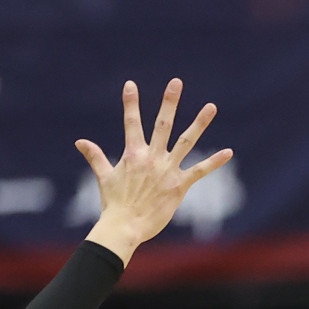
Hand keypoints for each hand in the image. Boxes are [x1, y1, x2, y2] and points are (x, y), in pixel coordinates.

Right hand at [77, 80, 233, 263]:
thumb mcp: (104, 176)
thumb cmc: (114, 203)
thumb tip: (79, 141)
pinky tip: (228, 151)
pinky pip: (201, 171)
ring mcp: (167, 170)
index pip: (131, 122)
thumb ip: (95, 156)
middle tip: (176, 82)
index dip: (131, 103)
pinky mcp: (180, 186)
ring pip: (186, 141)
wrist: (125, 226)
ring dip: (199, 123)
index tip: (131, 84)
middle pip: (162, 124)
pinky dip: (214, 162)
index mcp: (132, 153)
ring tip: (211, 106)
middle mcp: (151, 158)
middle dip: (169, 102)